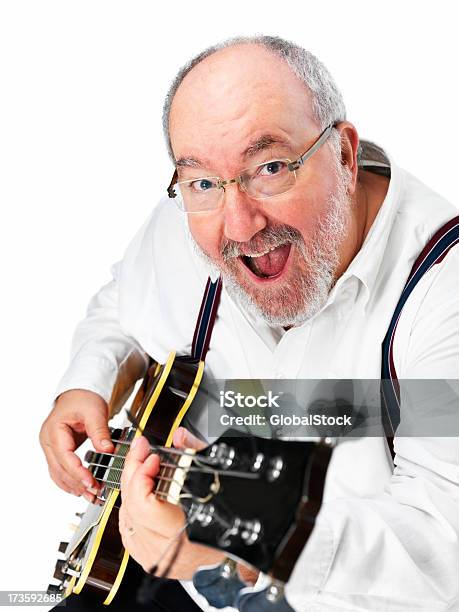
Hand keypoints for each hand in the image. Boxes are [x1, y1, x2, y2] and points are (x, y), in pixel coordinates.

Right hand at [39, 389, 113, 500]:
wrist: (80, 393)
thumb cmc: (84, 398)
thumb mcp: (95, 411)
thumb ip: (100, 430)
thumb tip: (107, 449)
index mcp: (54, 431)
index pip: (64, 457)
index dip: (77, 472)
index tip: (91, 481)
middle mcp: (48, 441)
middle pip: (60, 469)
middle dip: (77, 483)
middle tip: (95, 492)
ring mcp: (51, 447)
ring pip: (58, 474)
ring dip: (74, 486)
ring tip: (91, 495)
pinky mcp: (58, 451)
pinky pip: (61, 470)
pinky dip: (71, 481)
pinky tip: (82, 488)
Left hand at [119, 427, 223, 576]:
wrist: (236, 553)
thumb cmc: (233, 518)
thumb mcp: (220, 480)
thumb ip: (197, 455)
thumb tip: (181, 437)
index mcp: (185, 535)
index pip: (145, 506)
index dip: (142, 477)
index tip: (151, 457)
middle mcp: (167, 551)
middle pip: (132, 508)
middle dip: (132, 472)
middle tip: (140, 450)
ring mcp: (156, 557)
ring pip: (127, 518)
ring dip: (129, 488)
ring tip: (138, 465)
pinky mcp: (151, 557)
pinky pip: (128, 530)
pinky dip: (129, 507)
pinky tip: (136, 492)